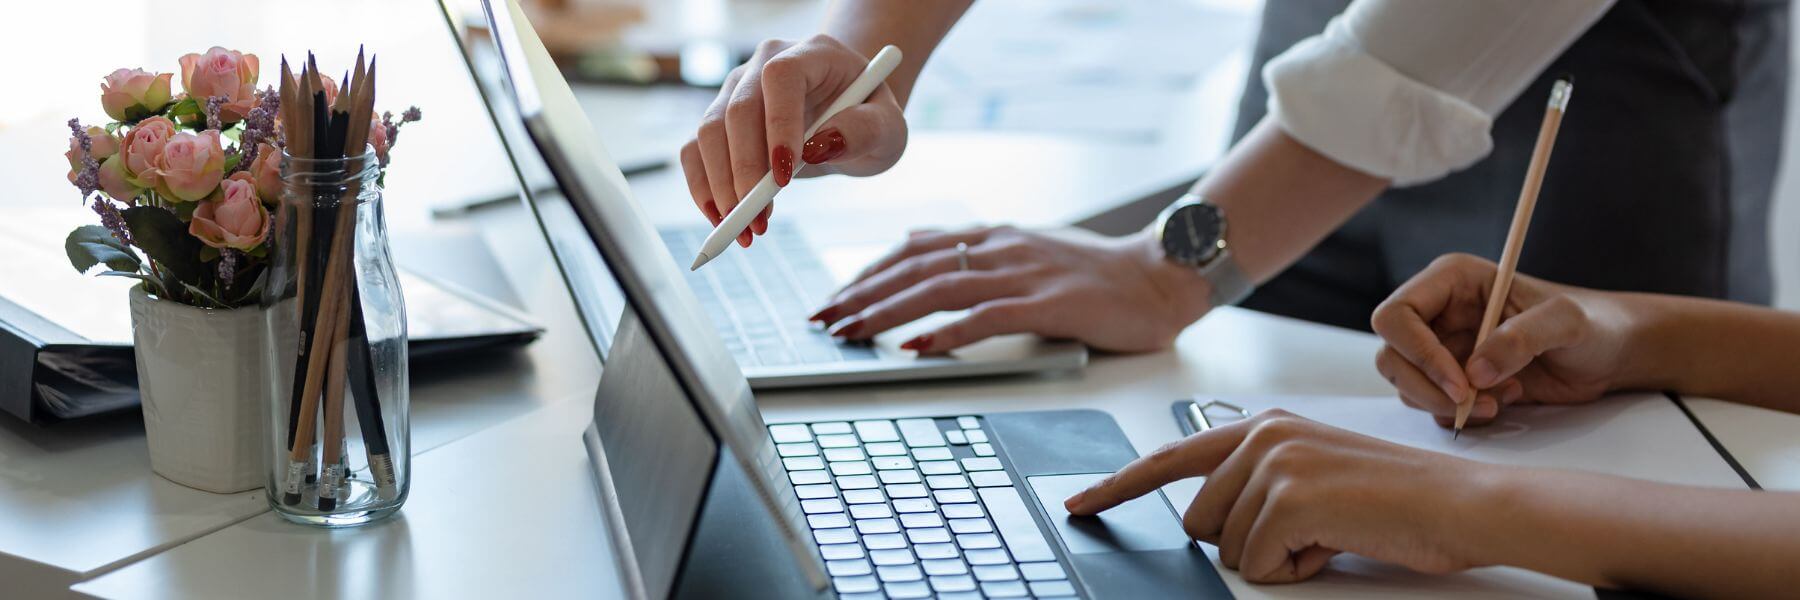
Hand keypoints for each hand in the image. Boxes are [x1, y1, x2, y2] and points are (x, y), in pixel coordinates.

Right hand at [679, 35, 907, 246]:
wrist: (849, 114)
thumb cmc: (870, 117)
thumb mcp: (888, 128)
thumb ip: (864, 130)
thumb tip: (819, 145)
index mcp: (812, 53)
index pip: (781, 78)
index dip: (778, 124)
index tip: (785, 177)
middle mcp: (765, 64)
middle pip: (737, 110)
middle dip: (744, 172)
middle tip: (759, 221)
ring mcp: (737, 90)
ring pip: (708, 132)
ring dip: (721, 187)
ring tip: (748, 230)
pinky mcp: (720, 120)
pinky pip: (695, 151)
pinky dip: (703, 189)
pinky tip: (723, 220)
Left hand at [809, 226, 1211, 352]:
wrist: (1161, 276)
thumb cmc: (1098, 273)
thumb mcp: (1027, 249)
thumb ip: (976, 249)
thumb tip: (920, 244)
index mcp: (995, 235)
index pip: (915, 249)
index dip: (869, 271)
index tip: (835, 295)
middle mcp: (1001, 248)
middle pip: (914, 267)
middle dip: (862, 293)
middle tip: (823, 318)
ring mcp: (1023, 274)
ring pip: (938, 288)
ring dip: (887, 312)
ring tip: (851, 332)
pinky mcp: (1048, 304)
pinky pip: (985, 317)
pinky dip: (945, 332)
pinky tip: (915, 347)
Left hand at [1065, 410, 1499, 582]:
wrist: (1461, 504)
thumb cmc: (1397, 499)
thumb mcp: (1314, 478)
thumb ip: (1257, 487)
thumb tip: (1209, 523)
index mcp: (1263, 426)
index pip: (1171, 458)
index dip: (1119, 486)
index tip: (1082, 504)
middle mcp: (1261, 435)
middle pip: (1198, 521)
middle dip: (1246, 542)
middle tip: (1311, 531)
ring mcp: (1273, 462)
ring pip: (1227, 547)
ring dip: (1277, 557)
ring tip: (1331, 532)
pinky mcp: (1288, 496)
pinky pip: (1257, 563)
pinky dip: (1296, 568)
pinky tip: (1336, 541)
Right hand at [1369, 254, 1633, 427]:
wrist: (1610, 354)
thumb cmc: (1593, 324)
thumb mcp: (1567, 322)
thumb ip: (1522, 338)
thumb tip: (1474, 373)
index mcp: (1452, 282)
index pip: (1396, 316)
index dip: (1418, 352)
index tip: (1460, 383)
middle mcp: (1438, 313)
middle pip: (1391, 355)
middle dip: (1427, 387)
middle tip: (1473, 403)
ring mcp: (1442, 348)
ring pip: (1406, 384)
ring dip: (1446, 404)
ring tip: (1500, 399)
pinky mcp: (1453, 379)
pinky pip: (1431, 405)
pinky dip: (1461, 415)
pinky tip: (1503, 401)